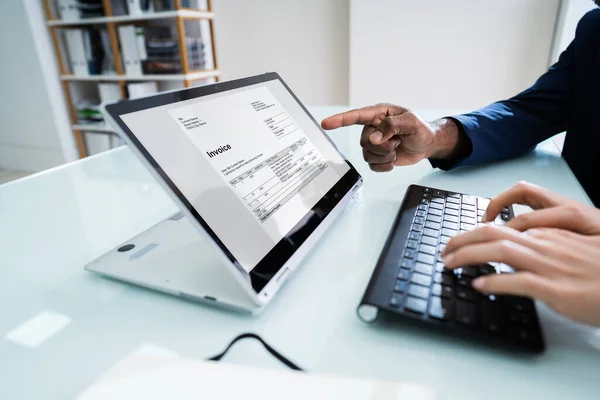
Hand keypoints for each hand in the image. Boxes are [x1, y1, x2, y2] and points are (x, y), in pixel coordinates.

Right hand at [321, 104, 459, 171]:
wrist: (427, 144)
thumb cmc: (420, 128)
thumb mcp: (411, 122)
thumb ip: (391, 126)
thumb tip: (374, 138)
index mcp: (379, 114)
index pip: (356, 116)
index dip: (340, 120)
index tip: (326, 124)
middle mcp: (373, 128)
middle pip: (364, 141)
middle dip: (382, 146)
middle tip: (397, 143)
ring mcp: (374, 143)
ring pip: (367, 154)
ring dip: (385, 156)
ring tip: (397, 149)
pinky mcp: (377, 157)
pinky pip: (372, 166)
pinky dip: (384, 166)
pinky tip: (393, 160)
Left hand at [442, 181, 599, 325]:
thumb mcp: (569, 252)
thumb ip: (541, 249)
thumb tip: (510, 256)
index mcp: (547, 234)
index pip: (499, 227)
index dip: (472, 234)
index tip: (457, 243)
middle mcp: (545, 244)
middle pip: (493, 233)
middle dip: (461, 240)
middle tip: (444, 251)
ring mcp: (550, 265)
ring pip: (500, 251)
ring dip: (468, 256)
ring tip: (450, 264)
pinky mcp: (556, 289)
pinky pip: (518, 281)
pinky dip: (494, 282)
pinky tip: (478, 285)